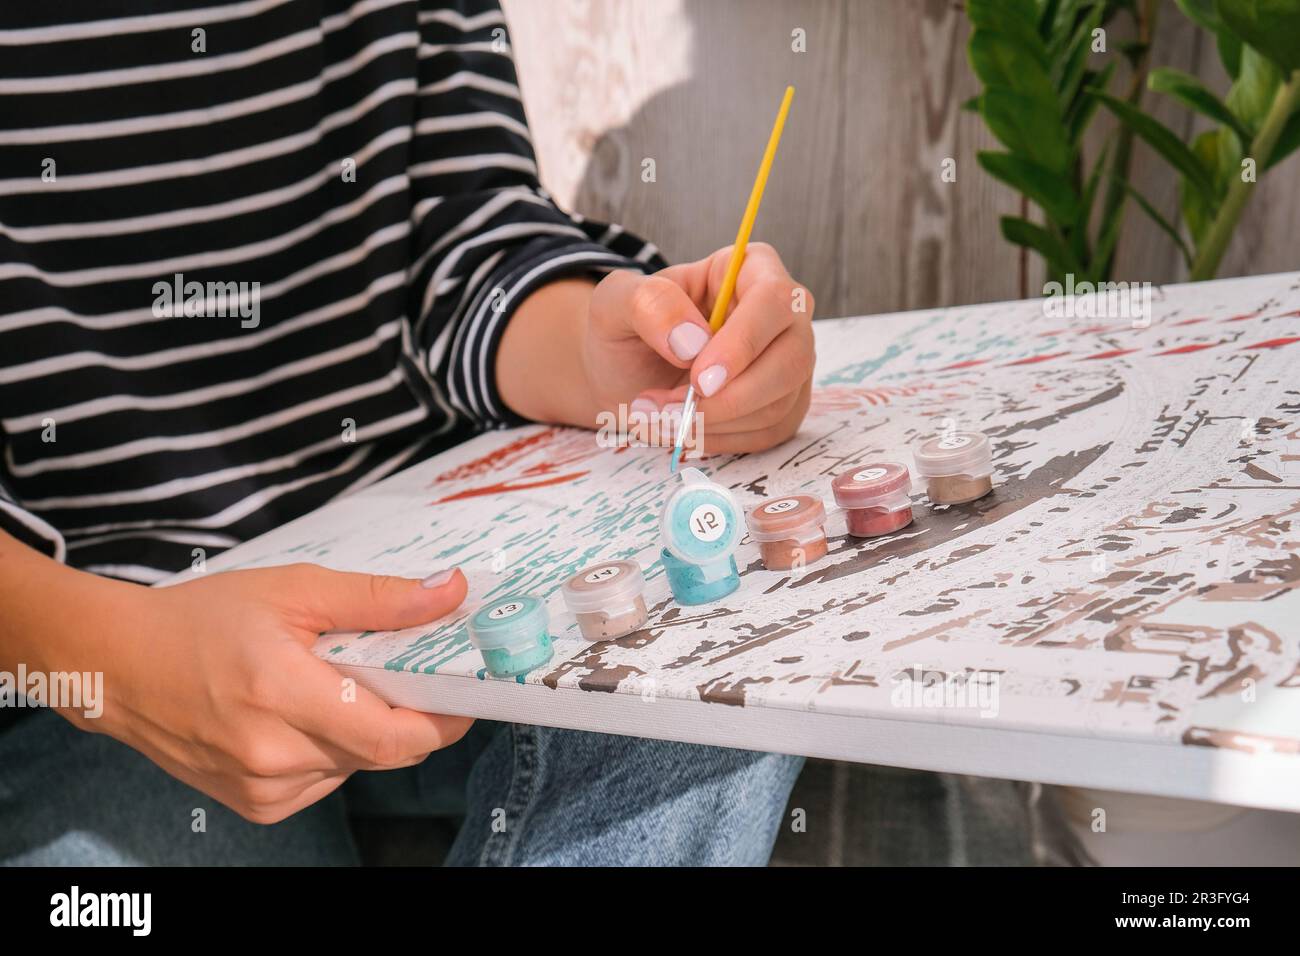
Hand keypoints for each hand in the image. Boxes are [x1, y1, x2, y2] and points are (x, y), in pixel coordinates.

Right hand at [70, 564, 472, 823]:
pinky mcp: (254, 805)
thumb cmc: (204, 619)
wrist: (119, 665)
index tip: (466, 692)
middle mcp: (272, 754)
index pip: (392, 736)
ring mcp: (261, 788)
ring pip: (356, 767)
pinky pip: (325, 781)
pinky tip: (308, 714)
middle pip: (382, 752)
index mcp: (282, 694)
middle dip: (410, 716)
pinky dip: (334, 750)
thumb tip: (452, 593)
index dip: (442, 720)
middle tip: (411, 674)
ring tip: (341, 684)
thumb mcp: (295, 590)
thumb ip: (379, 599)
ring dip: (368, 731)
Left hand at [586, 243, 814, 454]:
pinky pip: (769, 432)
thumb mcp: (616, 301)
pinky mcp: (784, 405)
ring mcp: (789, 362)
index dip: (742, 344)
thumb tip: (693, 340)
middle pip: (791, 359)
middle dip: (730, 397)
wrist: (625, 374)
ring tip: (660, 413)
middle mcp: (783, 314)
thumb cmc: (628, 328)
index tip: (699, 379)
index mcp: (750, 269)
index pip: (774, 300)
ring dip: (714, 422)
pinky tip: (684, 427)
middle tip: (672, 409)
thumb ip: (650, 305)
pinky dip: (720, 439)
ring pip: (779, 403)